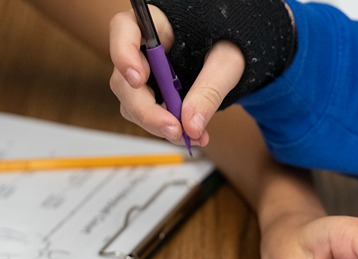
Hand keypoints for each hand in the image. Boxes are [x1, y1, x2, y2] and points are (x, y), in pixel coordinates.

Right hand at [109, 8, 244, 147]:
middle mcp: (141, 48)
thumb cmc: (229, 44)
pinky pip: (148, 117)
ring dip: (158, 125)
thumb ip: (210, 89)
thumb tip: (191, 125)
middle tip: (174, 129)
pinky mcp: (150, 95)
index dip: (123, 54)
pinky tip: (191, 134)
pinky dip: (167, 129)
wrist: (233, 55)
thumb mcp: (227, 61)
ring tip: (192, 136)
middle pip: (124, 80)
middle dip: (147, 110)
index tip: (138, 80)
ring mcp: (143, 74)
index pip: (124, 29)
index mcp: (156, 23)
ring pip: (132, 104)